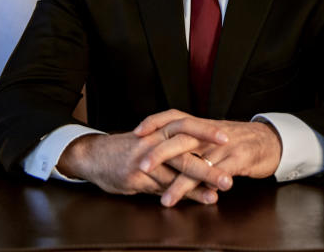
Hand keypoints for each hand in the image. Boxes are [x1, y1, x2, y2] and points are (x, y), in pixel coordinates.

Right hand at [56, 131, 220, 204]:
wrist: (94, 155)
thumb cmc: (127, 148)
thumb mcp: (149, 139)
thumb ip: (172, 144)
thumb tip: (200, 151)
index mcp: (157, 129)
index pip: (185, 124)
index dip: (205, 130)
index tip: (227, 136)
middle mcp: (152, 142)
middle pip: (184, 150)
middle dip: (208, 163)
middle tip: (230, 174)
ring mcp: (143, 160)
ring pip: (175, 171)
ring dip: (200, 183)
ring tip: (219, 191)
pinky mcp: (135, 177)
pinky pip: (163, 187)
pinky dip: (182, 194)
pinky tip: (199, 199)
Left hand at [133, 109, 282, 206]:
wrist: (269, 140)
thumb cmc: (236, 141)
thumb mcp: (210, 136)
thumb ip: (189, 142)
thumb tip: (163, 150)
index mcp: (200, 126)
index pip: (173, 116)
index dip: (154, 121)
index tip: (136, 132)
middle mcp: (209, 134)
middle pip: (180, 139)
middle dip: (159, 153)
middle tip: (142, 167)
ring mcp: (224, 146)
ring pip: (198, 162)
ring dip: (180, 182)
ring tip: (166, 199)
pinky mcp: (239, 158)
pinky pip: (221, 173)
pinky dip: (210, 185)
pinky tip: (204, 198)